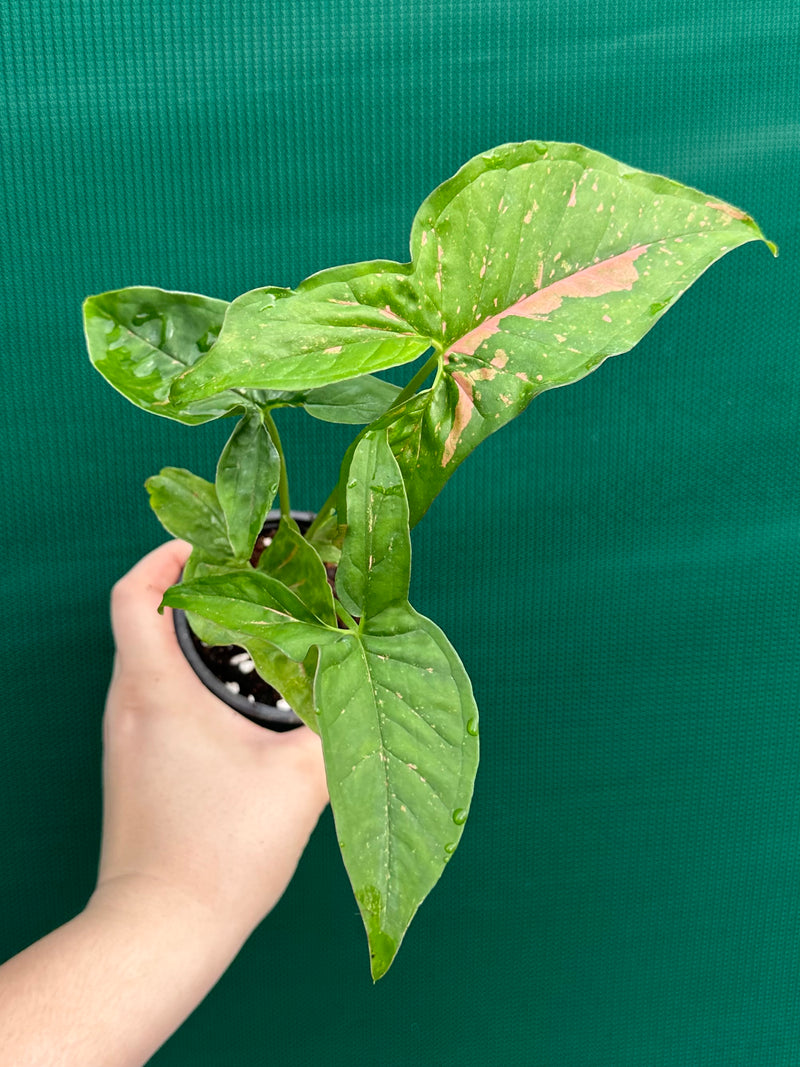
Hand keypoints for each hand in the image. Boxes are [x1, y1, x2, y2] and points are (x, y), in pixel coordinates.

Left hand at [94, 538, 328, 939]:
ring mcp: (123, 737)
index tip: (206, 542)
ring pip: (148, 659)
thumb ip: (337, 723)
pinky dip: (186, 676)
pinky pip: (152, 696)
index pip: (135, 594)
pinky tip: (235, 698)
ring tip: (253, 632)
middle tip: (252, 581)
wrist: (161, 930)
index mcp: (157, 690)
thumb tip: (369, 680)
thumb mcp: (299, 781)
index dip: (165, 556)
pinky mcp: (131, 765)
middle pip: (143, 617)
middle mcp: (128, 705)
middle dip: (193, 588)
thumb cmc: (220, 853)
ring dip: (192, 634)